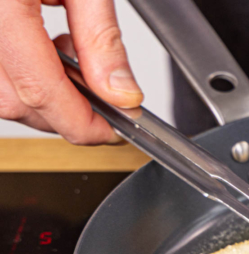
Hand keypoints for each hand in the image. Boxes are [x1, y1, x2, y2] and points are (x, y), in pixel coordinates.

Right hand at [0, 0, 142, 144]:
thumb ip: (101, 38)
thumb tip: (121, 94)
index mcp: (3, 8)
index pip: (40, 90)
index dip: (83, 122)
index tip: (115, 131)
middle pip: (16, 101)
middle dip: (68, 112)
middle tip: (108, 98)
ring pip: (3, 94)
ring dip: (47, 94)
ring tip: (77, 59)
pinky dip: (27, 76)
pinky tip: (50, 52)